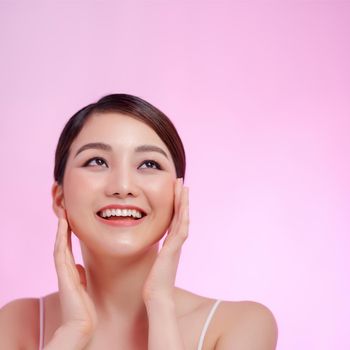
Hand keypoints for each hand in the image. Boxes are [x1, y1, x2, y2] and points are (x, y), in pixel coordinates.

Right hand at [53, 213, 96, 339]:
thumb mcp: (83, 287)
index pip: (66, 249)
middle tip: (64, 212)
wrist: (82, 324)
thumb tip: (79, 266)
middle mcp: (64, 270)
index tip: (69, 221)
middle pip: (61, 244)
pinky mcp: (63, 274)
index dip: (66, 234)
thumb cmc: (84, 308)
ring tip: (63, 214)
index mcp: (70, 272)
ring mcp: (62, 272)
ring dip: (61, 229)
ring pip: (59, 245)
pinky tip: (63, 225)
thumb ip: (79, 276)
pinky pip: (60, 251)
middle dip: (62, 229)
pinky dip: (61, 237)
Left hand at [142, 178, 188, 303]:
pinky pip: (181, 227)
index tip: (175, 192)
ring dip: (184, 202)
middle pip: (180, 215)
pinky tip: (183, 204)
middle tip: (182, 183)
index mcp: (170, 244)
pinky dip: (183, 215)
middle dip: (181, 198)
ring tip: (184, 187)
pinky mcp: (174, 248)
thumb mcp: (153, 263)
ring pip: (183, 218)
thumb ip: (155, 255)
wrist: (157, 296)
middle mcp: (176, 242)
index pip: (174, 220)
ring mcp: (176, 245)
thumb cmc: (153, 283)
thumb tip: (148, 252)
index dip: (175, 205)